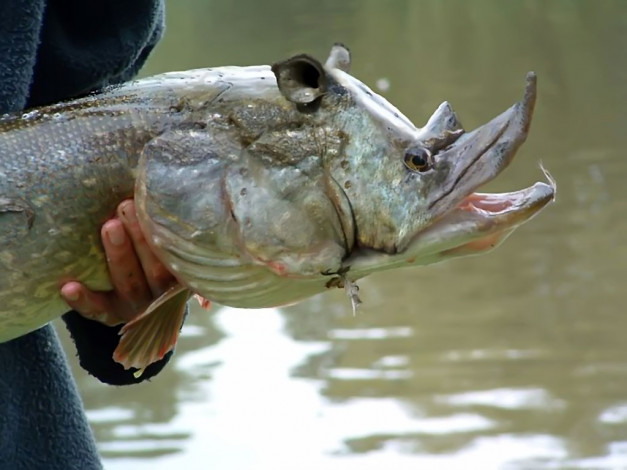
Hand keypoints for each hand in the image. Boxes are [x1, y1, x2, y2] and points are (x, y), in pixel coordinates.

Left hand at [60, 200, 175, 324]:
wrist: (148, 302)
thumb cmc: (160, 259)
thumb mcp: (175, 250)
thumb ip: (176, 228)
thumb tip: (170, 178)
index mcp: (183, 278)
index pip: (180, 260)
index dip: (169, 237)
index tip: (158, 209)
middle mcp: (163, 296)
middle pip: (156, 271)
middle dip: (140, 238)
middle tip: (125, 206)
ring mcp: (137, 307)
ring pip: (130, 285)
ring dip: (118, 256)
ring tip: (108, 227)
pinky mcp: (112, 316)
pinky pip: (97, 311)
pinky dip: (83, 300)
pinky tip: (68, 286)